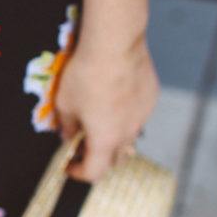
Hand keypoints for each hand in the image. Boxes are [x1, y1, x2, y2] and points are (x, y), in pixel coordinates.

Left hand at [53, 35, 158, 181]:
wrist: (115, 44)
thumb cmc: (85, 75)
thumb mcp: (65, 103)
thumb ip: (67, 126)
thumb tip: (69, 135)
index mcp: (105, 140)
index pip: (94, 172)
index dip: (78, 173)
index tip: (68, 165)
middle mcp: (129, 133)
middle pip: (115, 159)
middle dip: (97, 158)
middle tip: (81, 144)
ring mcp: (143, 116)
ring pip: (129, 137)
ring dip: (113, 137)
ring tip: (98, 121)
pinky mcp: (151, 98)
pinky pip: (137, 116)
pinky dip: (124, 116)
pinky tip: (113, 97)